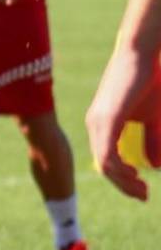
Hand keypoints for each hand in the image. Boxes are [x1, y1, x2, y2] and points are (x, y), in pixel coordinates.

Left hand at [87, 45, 153, 201]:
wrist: (141, 53)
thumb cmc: (148, 81)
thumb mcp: (152, 118)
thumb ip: (151, 140)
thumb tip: (154, 166)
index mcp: (102, 124)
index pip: (106, 160)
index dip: (123, 179)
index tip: (142, 190)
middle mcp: (95, 124)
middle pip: (104, 166)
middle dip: (124, 185)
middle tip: (143, 196)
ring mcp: (98, 122)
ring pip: (105, 165)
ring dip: (124, 182)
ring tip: (142, 190)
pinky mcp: (107, 119)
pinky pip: (108, 154)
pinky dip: (120, 171)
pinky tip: (136, 177)